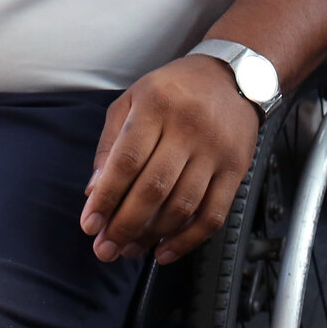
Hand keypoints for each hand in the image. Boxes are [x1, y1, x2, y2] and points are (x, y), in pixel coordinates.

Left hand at [80, 55, 260, 266]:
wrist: (231, 76)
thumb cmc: (174, 90)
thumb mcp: (133, 99)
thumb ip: (110, 143)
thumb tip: (94, 191)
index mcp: (157, 105)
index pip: (127, 160)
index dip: (106, 197)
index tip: (90, 224)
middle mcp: (188, 127)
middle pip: (153, 188)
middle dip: (125, 225)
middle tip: (106, 249)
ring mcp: (215, 150)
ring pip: (182, 206)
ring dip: (152, 236)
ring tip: (130, 249)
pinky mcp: (236, 168)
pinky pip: (213, 214)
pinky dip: (188, 240)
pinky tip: (165, 251)